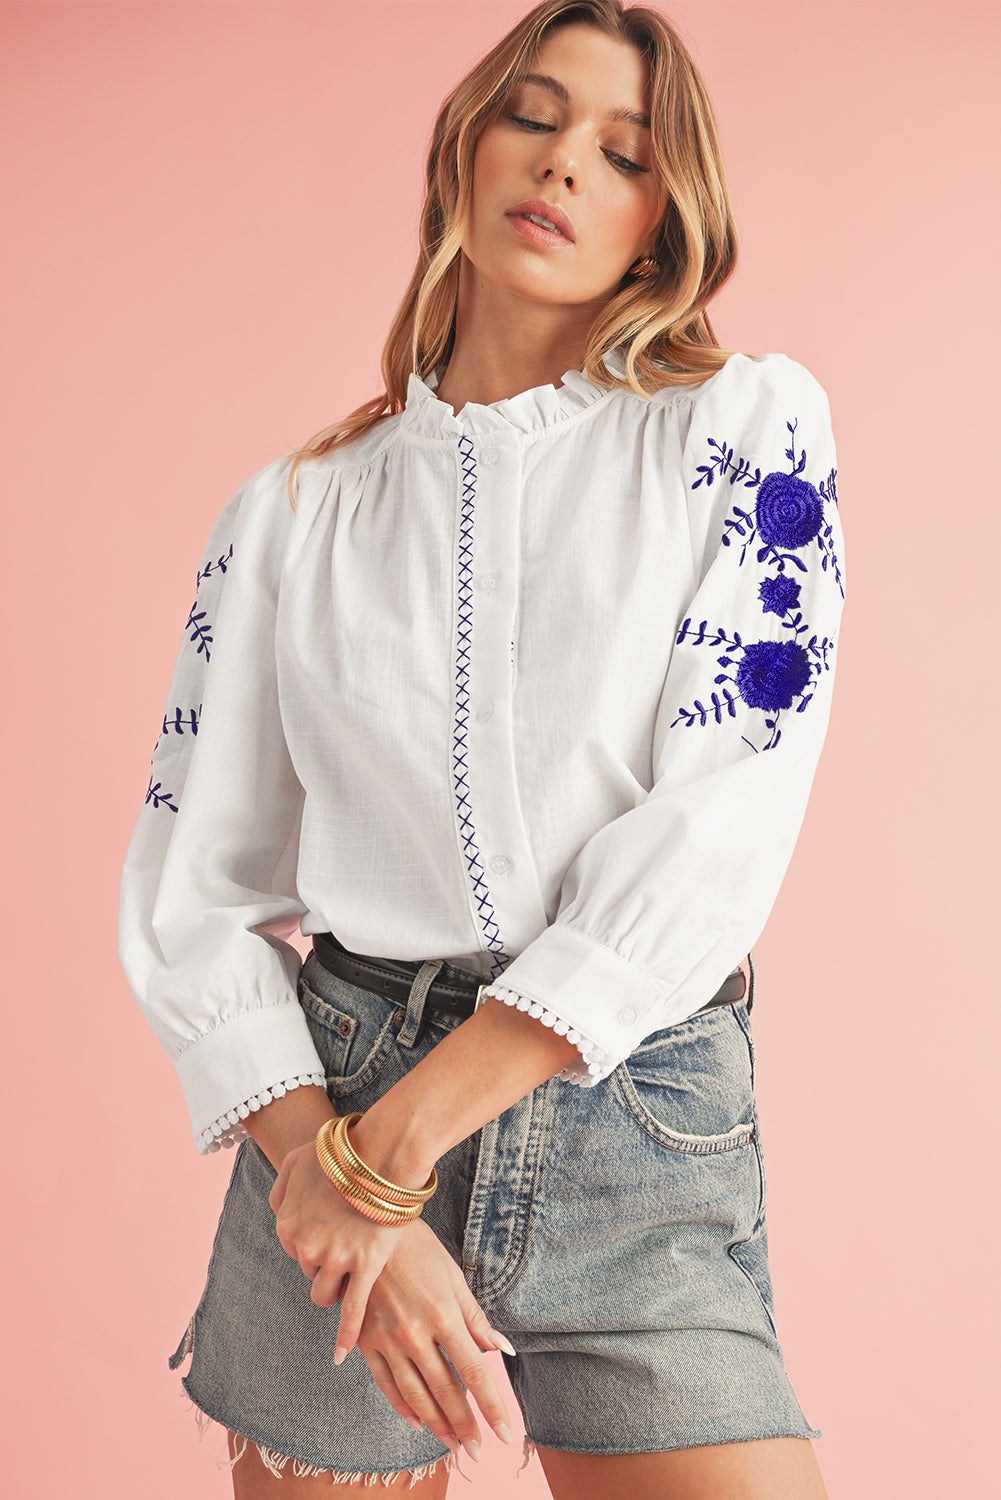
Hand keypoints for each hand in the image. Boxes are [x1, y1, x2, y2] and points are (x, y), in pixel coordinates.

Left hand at [268, 1138, 402, 1363]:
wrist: (378, 1152)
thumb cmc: (339, 1153)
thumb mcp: (295, 1161)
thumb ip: (280, 1190)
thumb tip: (279, 1212)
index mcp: (287, 1224)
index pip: (293, 1249)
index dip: (312, 1240)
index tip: (328, 1230)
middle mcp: (307, 1247)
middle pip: (309, 1270)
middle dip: (324, 1260)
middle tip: (345, 1238)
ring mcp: (337, 1259)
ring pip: (327, 1292)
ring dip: (336, 1284)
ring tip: (353, 1267)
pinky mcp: (366, 1266)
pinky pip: (353, 1309)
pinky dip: (346, 1334)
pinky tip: (340, 1355)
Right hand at [357, 1218, 514, 1462]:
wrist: (368, 1227)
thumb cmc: (419, 1249)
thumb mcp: (453, 1277)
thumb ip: (476, 1318)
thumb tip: (504, 1350)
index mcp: (443, 1315)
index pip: (474, 1373)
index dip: (491, 1406)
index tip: (506, 1432)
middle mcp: (415, 1334)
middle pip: (446, 1392)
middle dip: (465, 1427)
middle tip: (479, 1453)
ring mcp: (387, 1340)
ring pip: (415, 1396)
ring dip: (437, 1425)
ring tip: (452, 1446)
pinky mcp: (365, 1341)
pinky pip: (385, 1384)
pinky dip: (402, 1407)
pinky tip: (417, 1422)